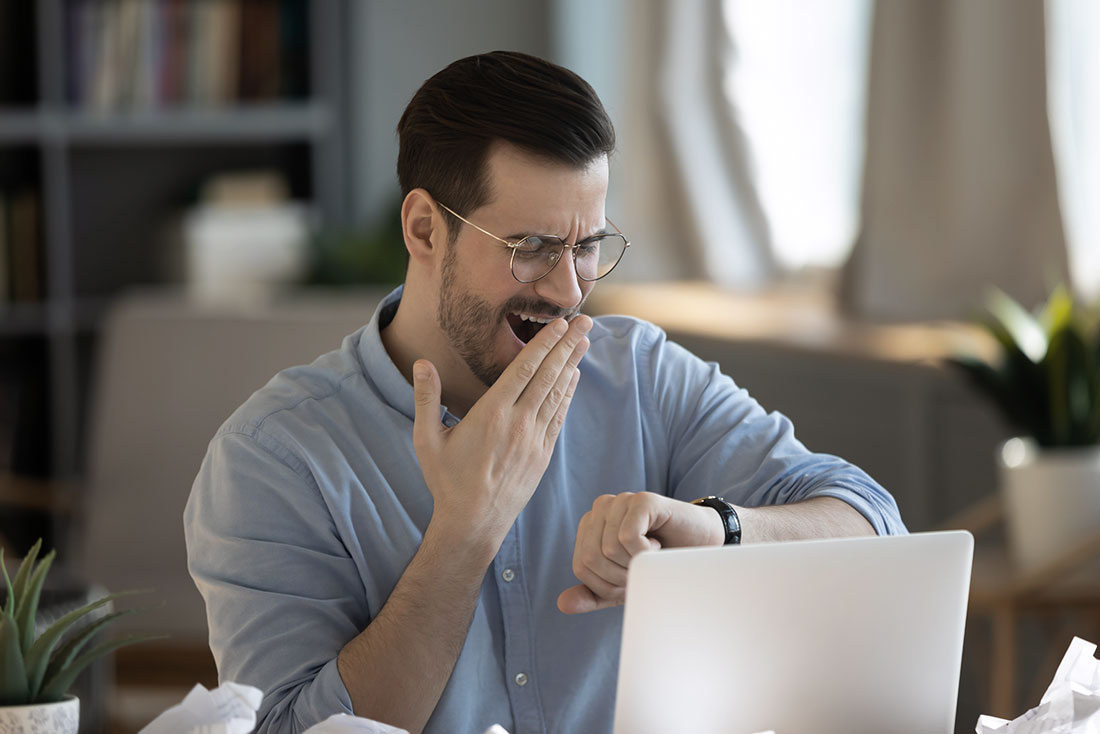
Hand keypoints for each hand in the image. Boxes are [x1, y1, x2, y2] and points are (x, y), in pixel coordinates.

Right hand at [413, 315, 591, 548]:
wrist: (473, 523)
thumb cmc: (446, 480)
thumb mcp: (427, 439)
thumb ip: (426, 398)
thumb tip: (422, 362)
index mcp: (491, 414)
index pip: (524, 369)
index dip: (544, 344)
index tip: (559, 324)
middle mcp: (518, 424)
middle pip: (548, 375)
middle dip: (567, 346)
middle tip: (584, 321)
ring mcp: (534, 440)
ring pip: (557, 394)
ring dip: (572, 364)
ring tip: (585, 341)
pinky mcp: (542, 455)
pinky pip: (559, 417)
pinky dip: (567, 394)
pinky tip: (573, 377)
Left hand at [557, 491, 724, 613]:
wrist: (701, 548)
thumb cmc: (659, 564)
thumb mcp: (623, 585)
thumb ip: (593, 593)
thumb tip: (562, 604)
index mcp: (590, 526)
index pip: (581, 567)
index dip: (607, 585)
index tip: (631, 578)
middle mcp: (600, 508)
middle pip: (590, 559)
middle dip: (619, 577)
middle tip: (643, 569)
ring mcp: (620, 500)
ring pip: (607, 549)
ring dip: (634, 565)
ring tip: (652, 555)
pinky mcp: (641, 500)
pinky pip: (627, 537)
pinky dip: (644, 552)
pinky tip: (657, 545)